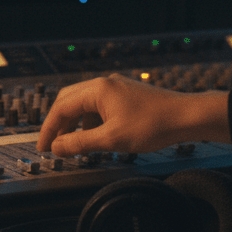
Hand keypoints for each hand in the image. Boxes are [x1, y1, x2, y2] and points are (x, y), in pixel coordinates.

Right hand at [36, 74, 230, 155]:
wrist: (187, 117)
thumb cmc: (153, 125)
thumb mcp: (111, 139)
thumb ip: (80, 143)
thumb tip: (58, 147)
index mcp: (97, 89)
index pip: (61, 108)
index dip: (49, 129)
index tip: (43, 147)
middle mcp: (104, 83)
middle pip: (68, 101)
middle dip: (58, 124)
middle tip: (53, 144)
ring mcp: (115, 88)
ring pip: (84, 104)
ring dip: (75, 123)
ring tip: (73, 145)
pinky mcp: (125, 95)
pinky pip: (99, 106)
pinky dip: (91, 121)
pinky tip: (96, 137)